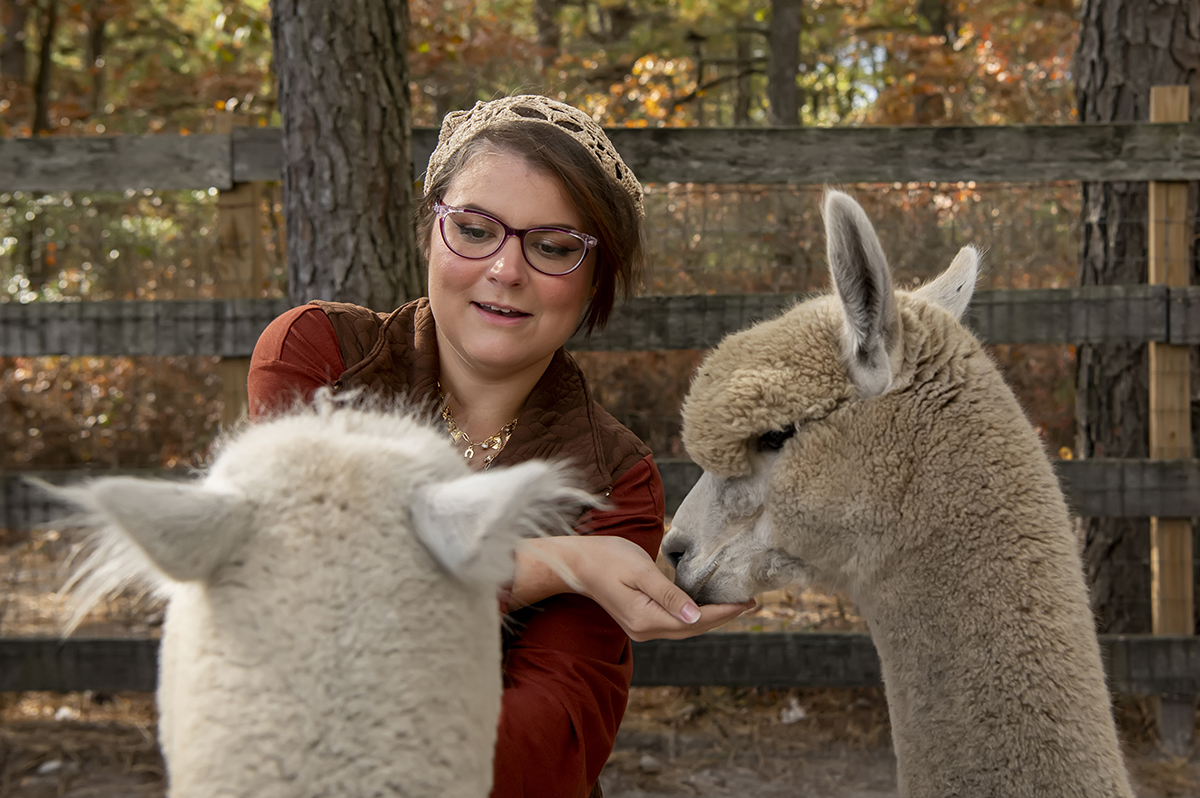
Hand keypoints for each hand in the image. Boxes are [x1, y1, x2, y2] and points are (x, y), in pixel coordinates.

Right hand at [517, 536, 755, 641]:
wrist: (576, 563)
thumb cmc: (607, 558)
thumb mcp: (640, 570)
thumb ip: (668, 594)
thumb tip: (695, 616)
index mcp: (646, 619)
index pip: (695, 621)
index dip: (724, 613)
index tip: (748, 602)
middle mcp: (645, 630)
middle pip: (694, 630)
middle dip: (724, 617)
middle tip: (752, 604)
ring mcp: (641, 628)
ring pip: (686, 629)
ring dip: (712, 618)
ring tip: (736, 605)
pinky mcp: (640, 621)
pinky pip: (675, 623)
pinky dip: (695, 616)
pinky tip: (707, 605)